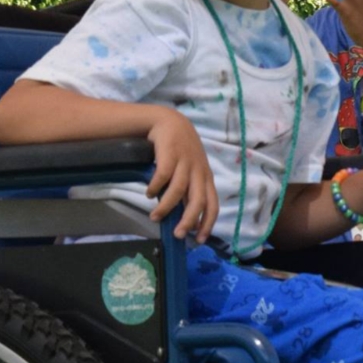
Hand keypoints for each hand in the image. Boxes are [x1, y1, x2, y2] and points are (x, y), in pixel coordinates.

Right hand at [146, 109, 219, 242]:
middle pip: (198, 201)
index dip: (207, 223)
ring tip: (155, 217)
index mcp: (207, 178)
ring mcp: (185, 163)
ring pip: (179, 191)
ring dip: (166, 207)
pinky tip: (149, 194)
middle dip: (189, 221)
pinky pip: (163, 176)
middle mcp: (199, 172)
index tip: (199, 240)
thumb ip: (189, 191)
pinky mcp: (170, 154)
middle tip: (177, 234)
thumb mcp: (191, 171)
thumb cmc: (182, 152)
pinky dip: (156, 188)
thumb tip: (183, 218)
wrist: (170, 122)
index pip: (213, 205)